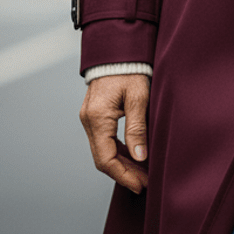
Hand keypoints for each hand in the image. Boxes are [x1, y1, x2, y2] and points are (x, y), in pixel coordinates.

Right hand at [80, 74, 150, 192]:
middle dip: (123, 173)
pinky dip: (117, 150)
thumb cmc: (130, 69)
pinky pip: (103, 139)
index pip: (106, 159)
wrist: (119, 48)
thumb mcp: (139, 97)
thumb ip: (138, 128)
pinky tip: (133, 155)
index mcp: (98, 118)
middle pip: (103, 158)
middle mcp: (88, 120)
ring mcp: (89, 118)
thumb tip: (140, 157)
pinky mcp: (94, 114)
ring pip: (102, 150)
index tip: (140, 184)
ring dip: (121, 163)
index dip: (123, 175)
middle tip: (144, 182)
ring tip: (142, 172)